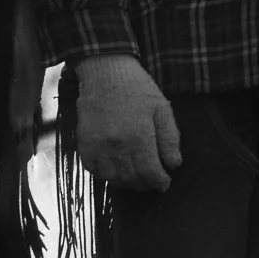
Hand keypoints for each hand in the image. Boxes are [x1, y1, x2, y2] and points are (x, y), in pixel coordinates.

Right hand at [72, 54, 182, 191]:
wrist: (105, 72)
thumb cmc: (137, 88)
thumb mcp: (161, 108)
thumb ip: (169, 138)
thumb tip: (174, 165)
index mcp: (139, 137)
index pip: (150, 173)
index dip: (160, 182)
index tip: (165, 184)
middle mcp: (116, 146)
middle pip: (132, 179)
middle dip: (145, 185)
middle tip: (153, 182)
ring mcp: (97, 147)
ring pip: (113, 179)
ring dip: (127, 183)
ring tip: (137, 179)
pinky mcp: (84, 144)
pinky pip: (94, 170)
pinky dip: (106, 175)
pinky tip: (117, 170)